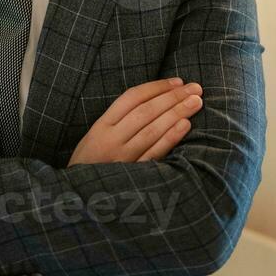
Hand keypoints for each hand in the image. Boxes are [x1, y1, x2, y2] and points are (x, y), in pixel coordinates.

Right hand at [67, 78, 202, 165]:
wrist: (80, 194)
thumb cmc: (93, 160)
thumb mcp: (98, 135)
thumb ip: (120, 119)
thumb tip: (157, 99)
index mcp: (102, 125)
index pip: (132, 98)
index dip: (156, 87)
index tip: (178, 81)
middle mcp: (111, 139)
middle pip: (145, 111)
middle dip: (173, 97)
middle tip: (195, 88)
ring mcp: (122, 157)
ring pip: (152, 130)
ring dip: (176, 113)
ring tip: (196, 102)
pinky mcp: (133, 175)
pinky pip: (154, 153)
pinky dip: (170, 138)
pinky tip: (185, 125)